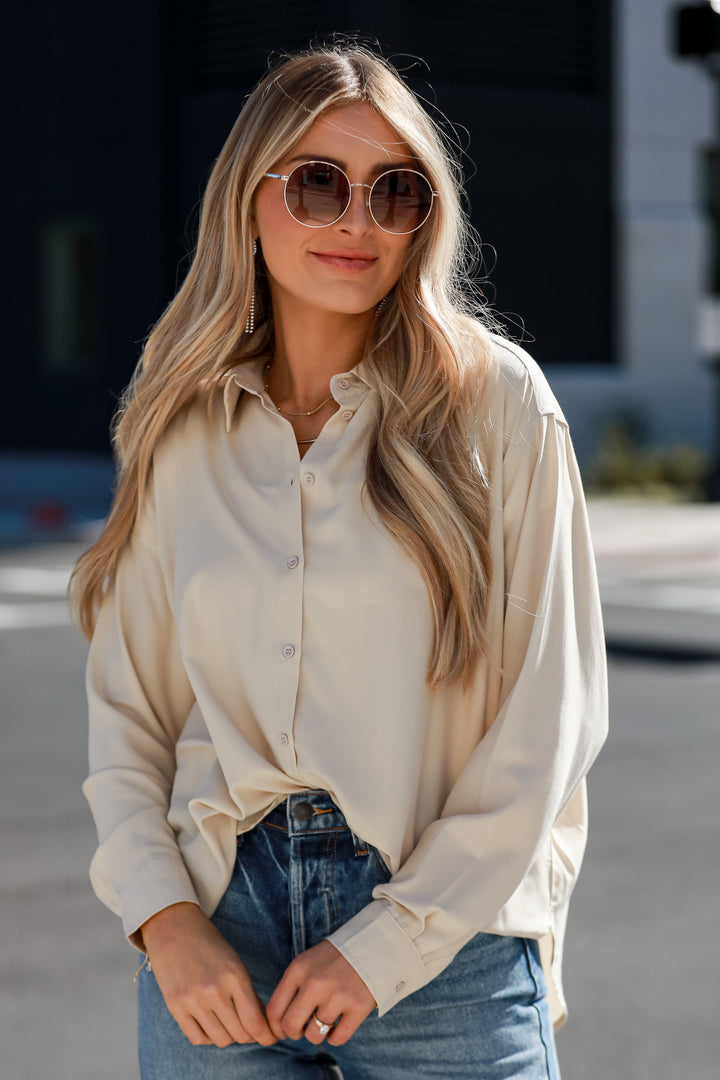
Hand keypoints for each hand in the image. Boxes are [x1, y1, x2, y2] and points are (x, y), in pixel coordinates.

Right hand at [141, 902, 276, 1047]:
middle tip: (250, 1028)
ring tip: (230, 1023)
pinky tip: (211, 1024)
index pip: (255, 1022)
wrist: (174, 930)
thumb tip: (262, 1027)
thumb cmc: (210, 946)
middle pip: (240, 1035)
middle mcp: (214, 991)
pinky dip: (209, 1037)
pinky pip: (198, 1038)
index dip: (267, 1035)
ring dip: (229, 1036)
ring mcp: (193, 1001)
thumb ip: (248, 994)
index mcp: (235, 976)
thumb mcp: (235, 963)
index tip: (271, 1037)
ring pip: (221, 1040)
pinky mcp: (175, 1008)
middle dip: (250, 1035)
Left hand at [266, 940, 375, 1045]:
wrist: (372, 944)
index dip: (276, 1027)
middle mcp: (315, 983)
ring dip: (317, 1034)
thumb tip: (278, 1024)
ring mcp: (337, 996)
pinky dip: (335, 1037)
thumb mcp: (307, 963)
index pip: (274, 1010)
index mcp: (298, 970)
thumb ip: (291, 988)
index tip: (283, 1029)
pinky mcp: (358, 1007)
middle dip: (294, 1033)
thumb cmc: (333, 958)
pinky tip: (338, 1025)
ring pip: (314, 1036)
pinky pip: (337, 1039)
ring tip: (324, 1022)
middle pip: (290, 1027)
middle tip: (303, 1028)